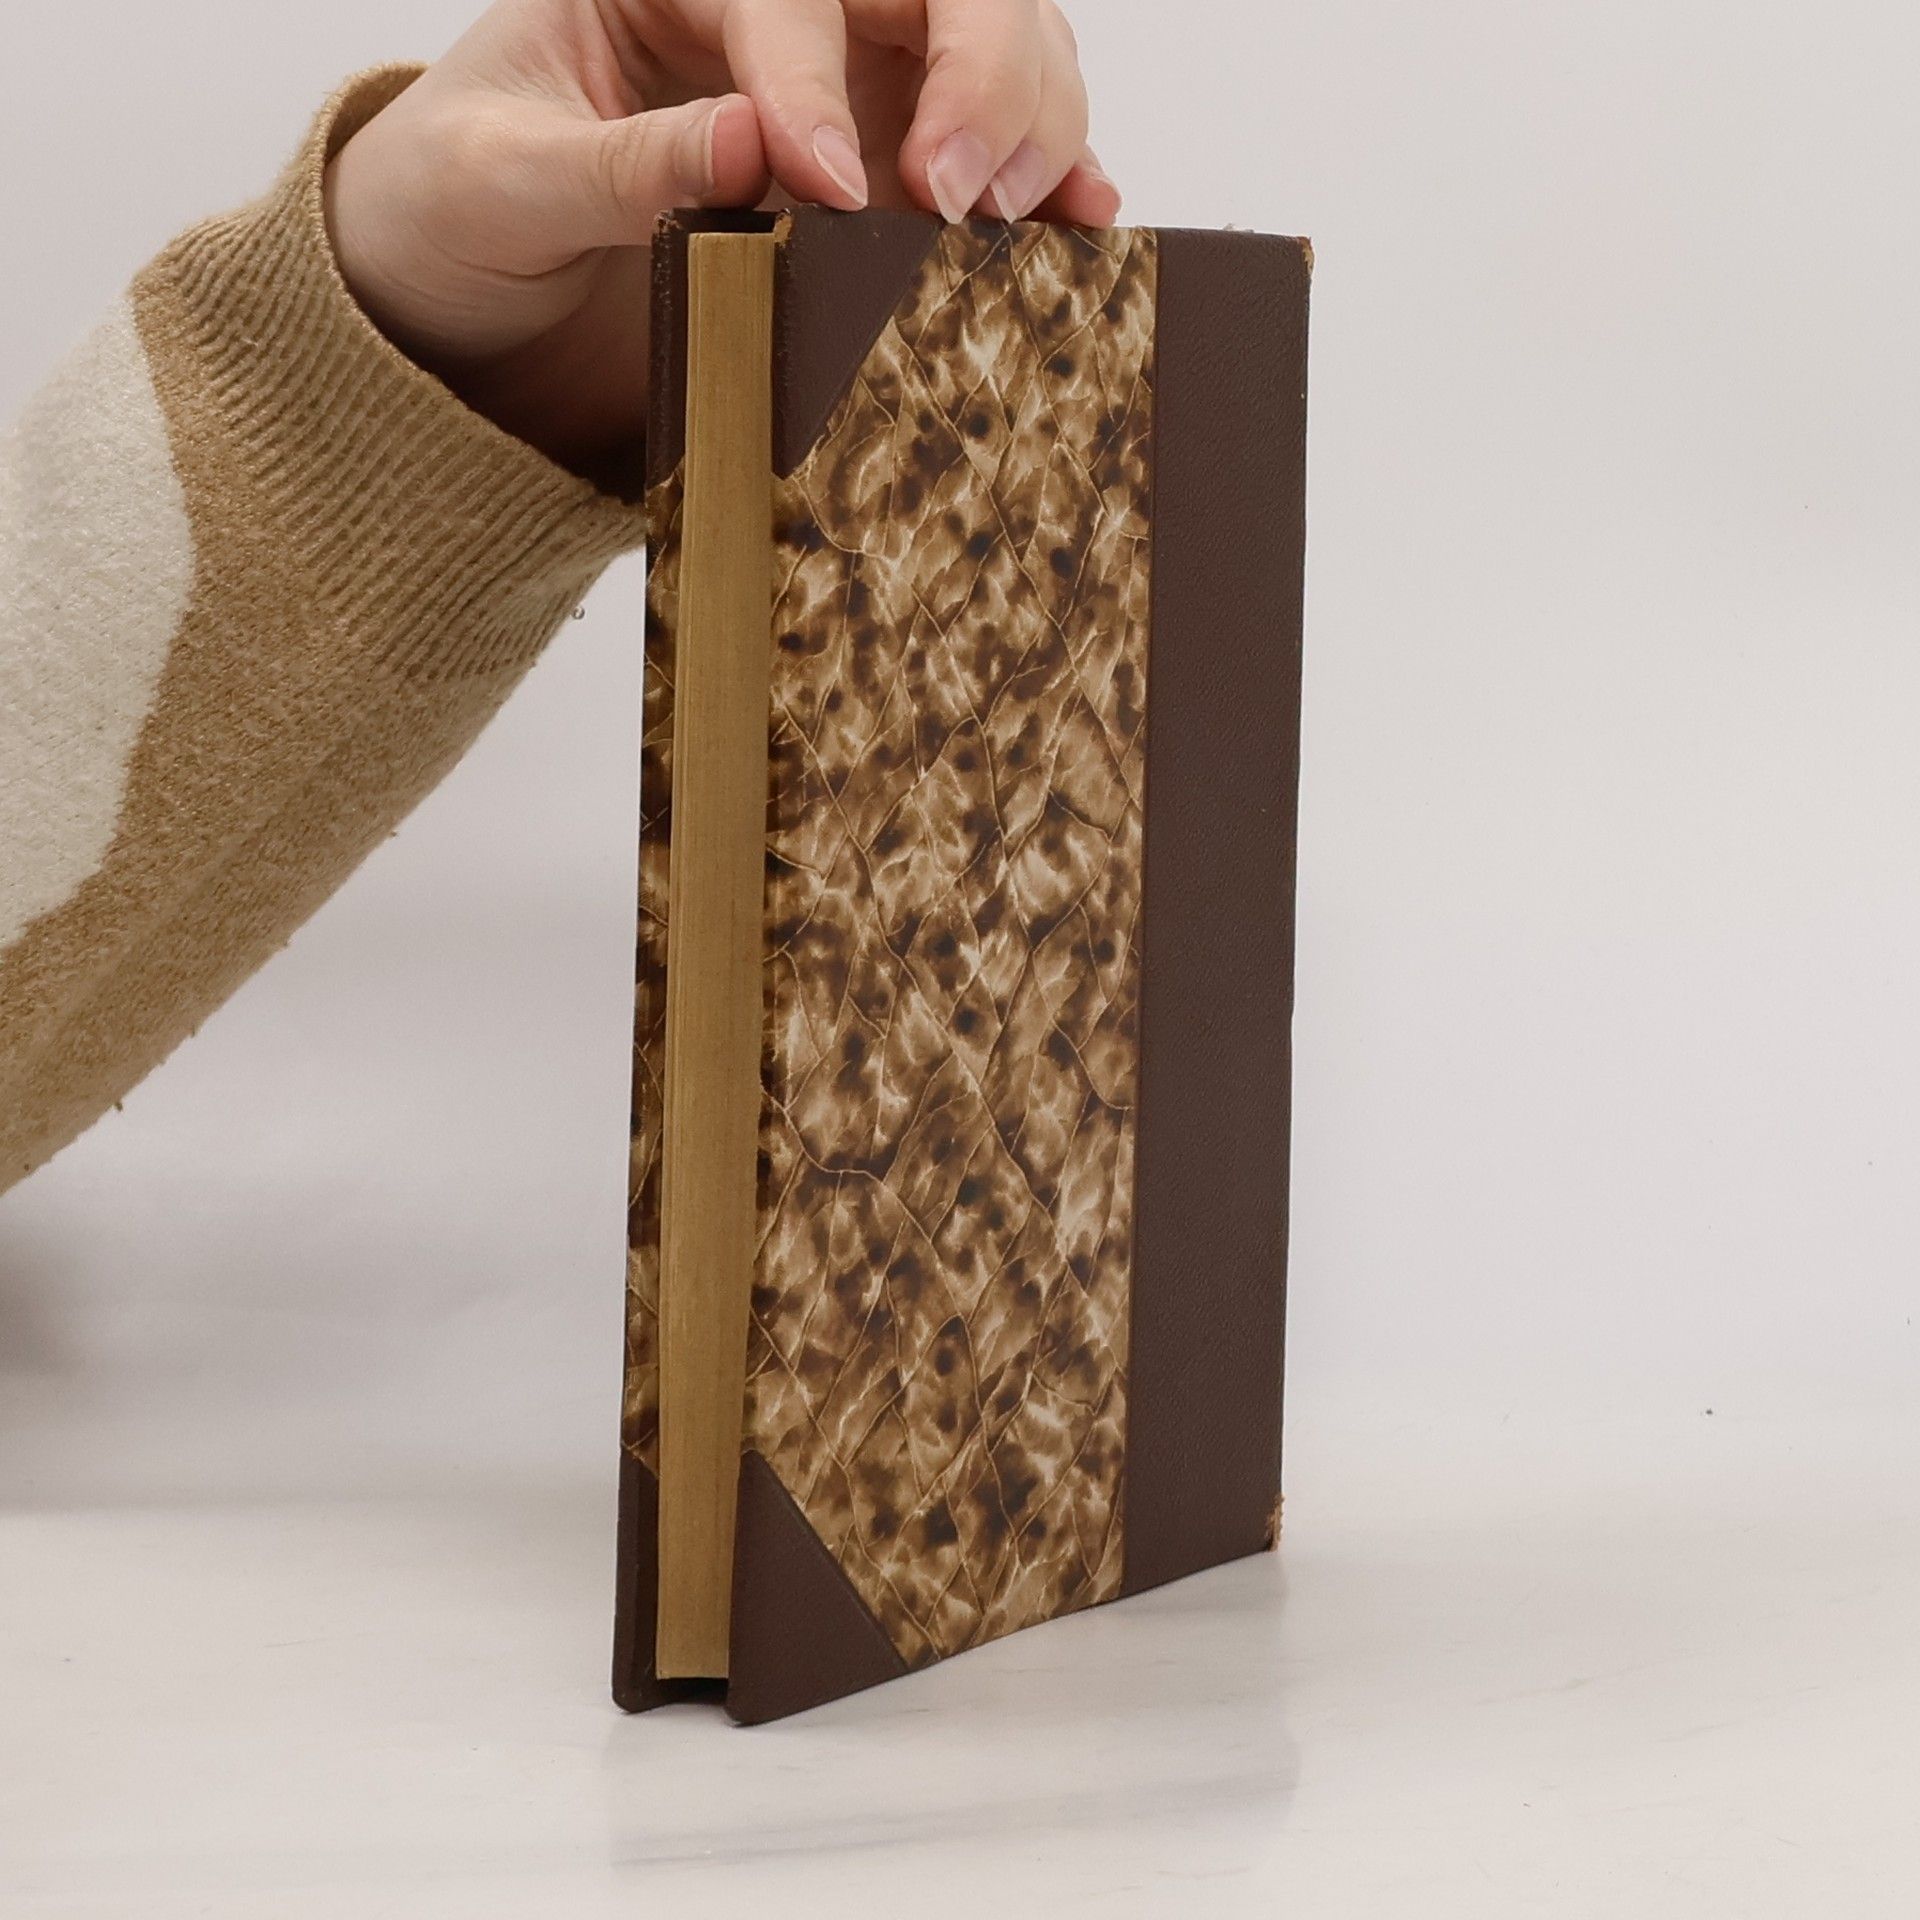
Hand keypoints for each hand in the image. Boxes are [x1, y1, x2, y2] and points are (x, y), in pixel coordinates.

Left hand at [325, 0, 1117, 471]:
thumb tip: (750, 149)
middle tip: (958, 198)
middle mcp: (781, 8)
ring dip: (1029, 120)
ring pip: (992, 43)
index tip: (831, 191)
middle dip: (974, 74)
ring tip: (1013, 221)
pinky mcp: (888, 156)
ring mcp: (850, 76)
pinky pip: (994, 141)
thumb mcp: (505, 183)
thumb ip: (622, 165)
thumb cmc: (464, 203)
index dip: (813, 81)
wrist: (470, 279)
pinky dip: (1052, 173)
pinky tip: (1085, 215)